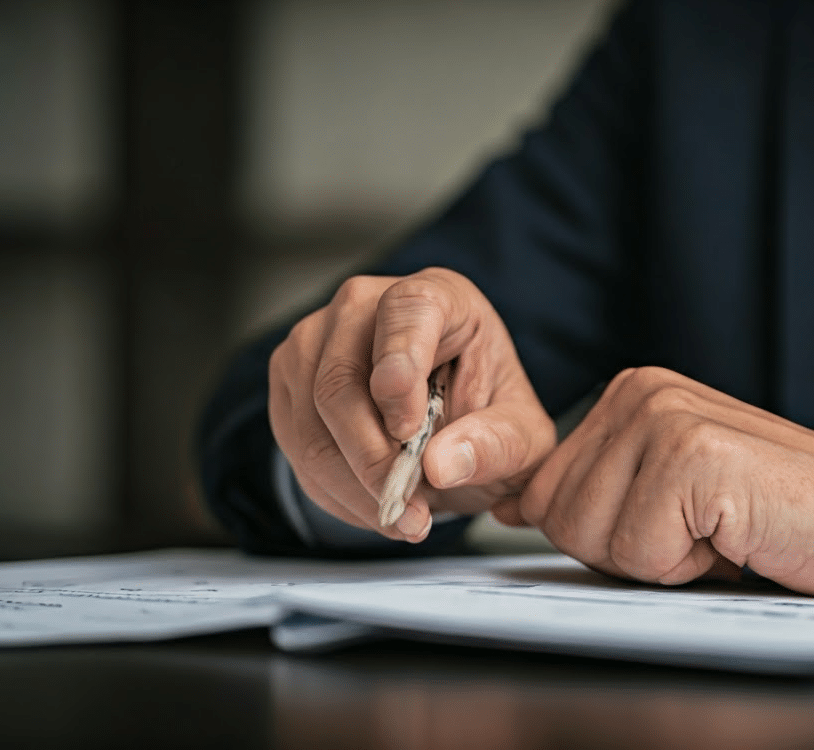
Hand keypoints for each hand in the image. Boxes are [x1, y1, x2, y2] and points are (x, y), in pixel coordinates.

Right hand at [268, 268, 555, 541]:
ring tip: (403, 517)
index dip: (401, 368)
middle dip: (372, 459)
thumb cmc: (489, 417)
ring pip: (310, 424)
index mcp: (439, 297)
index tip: (409, 431)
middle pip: (340, 380)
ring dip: (354, 487)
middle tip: (412, 510)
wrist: (454, 427)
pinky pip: (296, 447)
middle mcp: (365, 304)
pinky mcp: (291, 381)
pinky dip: (334, 491)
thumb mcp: (522, 438)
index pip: (405, 310)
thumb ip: (495, 445)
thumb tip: (442, 464)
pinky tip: (374, 504)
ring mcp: (316, 339)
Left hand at [493, 367, 813, 596]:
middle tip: (707, 531)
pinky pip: (640, 555)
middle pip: (559, 521)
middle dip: (629, 552)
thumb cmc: (784, 514)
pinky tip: (739, 534)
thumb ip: (597, 490)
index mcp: (629, 395)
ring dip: (662, 561)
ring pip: (591, 540)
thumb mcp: (671, 495)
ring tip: (724, 529)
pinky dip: (691, 569)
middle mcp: (639, 393)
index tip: (674, 523)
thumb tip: (511, 505)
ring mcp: (664, 418)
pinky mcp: (692, 456)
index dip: (605, 537)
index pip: (542, 495)